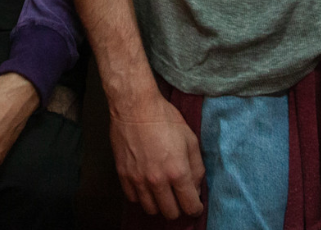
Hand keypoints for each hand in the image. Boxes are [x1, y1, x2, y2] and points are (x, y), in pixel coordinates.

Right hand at [109, 92, 204, 219]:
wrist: (135, 107)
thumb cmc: (164, 119)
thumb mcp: (190, 140)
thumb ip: (196, 168)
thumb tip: (195, 188)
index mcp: (177, 171)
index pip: (190, 206)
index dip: (195, 208)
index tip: (195, 205)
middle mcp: (157, 180)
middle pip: (170, 213)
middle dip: (179, 208)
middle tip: (179, 198)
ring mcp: (138, 179)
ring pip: (151, 210)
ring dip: (160, 205)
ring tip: (163, 193)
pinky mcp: (123, 175)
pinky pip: (133, 199)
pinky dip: (142, 197)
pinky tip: (147, 186)